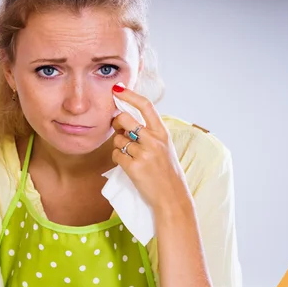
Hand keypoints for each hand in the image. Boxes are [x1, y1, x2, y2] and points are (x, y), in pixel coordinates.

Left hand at [111, 84, 191, 211]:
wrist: (172, 197)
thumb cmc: (166, 173)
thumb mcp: (164, 147)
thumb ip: (149, 133)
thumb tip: (124, 120)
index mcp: (163, 133)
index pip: (146, 106)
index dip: (130, 95)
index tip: (117, 89)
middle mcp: (154, 140)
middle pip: (125, 119)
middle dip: (117, 123)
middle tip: (119, 130)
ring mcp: (144, 153)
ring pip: (118, 139)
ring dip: (119, 146)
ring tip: (131, 156)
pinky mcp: (134, 167)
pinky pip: (116, 155)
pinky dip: (118, 159)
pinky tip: (128, 166)